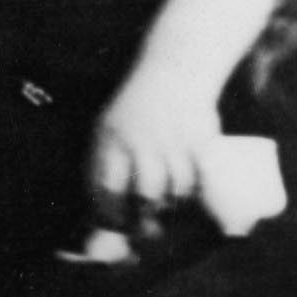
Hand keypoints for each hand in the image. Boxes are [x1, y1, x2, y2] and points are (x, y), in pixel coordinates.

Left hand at [87, 65, 222, 246]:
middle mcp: (141, 139)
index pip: (106, 190)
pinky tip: (183, 192)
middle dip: (145, 218)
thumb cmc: (134, 111)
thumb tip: (96, 217)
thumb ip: (100, 166)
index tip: (116, 224)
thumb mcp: (106, 128)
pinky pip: (197, 181)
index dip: (111, 217)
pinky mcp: (200, 140)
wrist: (173, 72)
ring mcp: (172, 139)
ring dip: (170, 206)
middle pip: (145, 196)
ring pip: (175, 192)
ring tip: (164, 204)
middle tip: (144, 225)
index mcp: (110, 138)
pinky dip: (191, 193)